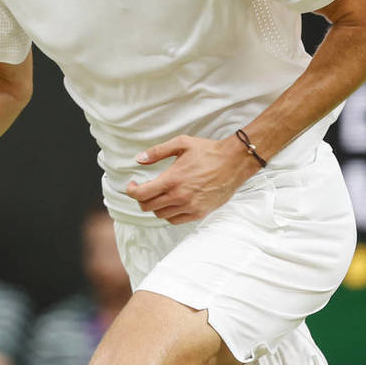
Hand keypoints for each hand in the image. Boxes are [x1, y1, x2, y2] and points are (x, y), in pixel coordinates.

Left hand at [125, 134, 258, 223]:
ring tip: (158, 195)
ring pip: (161, 215)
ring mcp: (190, 207)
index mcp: (172, 179)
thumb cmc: (208, 151)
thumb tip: (139, 159)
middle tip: (144, 190)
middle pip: (148, 207)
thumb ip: (157, 151)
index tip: (132, 185)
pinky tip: (171, 203)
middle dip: (141, 199)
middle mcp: (179, 196)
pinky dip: (169, 214)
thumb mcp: (181, 143)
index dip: (131, 191)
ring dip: (155, 206)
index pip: (141, 194)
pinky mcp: (199, 213)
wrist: (234, 162)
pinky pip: (176, 220)